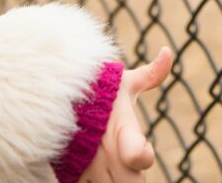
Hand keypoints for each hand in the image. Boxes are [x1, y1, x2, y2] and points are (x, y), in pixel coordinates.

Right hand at [80, 47, 173, 181]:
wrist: (53, 96)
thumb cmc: (95, 89)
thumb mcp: (124, 81)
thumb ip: (151, 74)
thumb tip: (168, 51)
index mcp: (120, 130)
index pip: (139, 156)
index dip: (146, 154)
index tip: (145, 147)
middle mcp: (104, 153)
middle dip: (135, 176)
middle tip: (129, 162)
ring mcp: (86, 166)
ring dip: (116, 180)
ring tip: (114, 165)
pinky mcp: (71, 174)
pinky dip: (96, 181)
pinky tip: (98, 170)